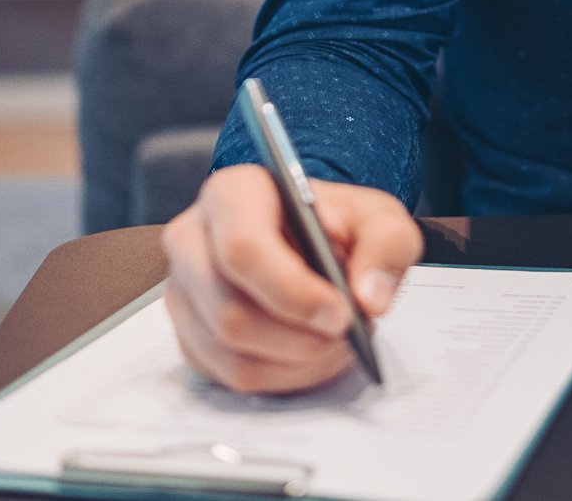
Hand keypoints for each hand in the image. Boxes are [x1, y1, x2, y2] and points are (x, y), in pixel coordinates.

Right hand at [161, 164, 422, 393]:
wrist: (312, 241)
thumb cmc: (335, 225)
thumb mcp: (378, 217)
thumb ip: (387, 245)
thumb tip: (369, 298)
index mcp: (232, 194)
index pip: (243, 248)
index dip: (292, 292)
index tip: (340, 314)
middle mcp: (192, 240)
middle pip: (230, 312)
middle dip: (299, 338)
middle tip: (346, 336)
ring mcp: (184, 291)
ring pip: (229, 352)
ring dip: (295, 362)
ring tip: (336, 345)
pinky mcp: (189, 334)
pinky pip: (228, 375)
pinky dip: (280, 376)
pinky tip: (310, 356)